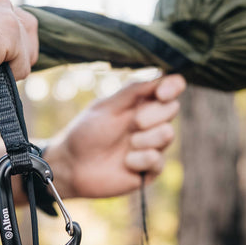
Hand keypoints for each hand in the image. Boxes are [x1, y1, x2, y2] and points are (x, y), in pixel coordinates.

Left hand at [46, 74, 185, 198]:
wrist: (72, 166)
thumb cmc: (86, 132)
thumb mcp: (107, 106)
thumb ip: (134, 90)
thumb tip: (162, 75)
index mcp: (140, 102)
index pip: (171, 87)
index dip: (173, 86)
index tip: (161, 93)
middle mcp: (150, 121)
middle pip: (173, 108)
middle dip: (153, 115)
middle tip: (134, 123)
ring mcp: (151, 145)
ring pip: (168, 134)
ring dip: (145, 139)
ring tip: (127, 144)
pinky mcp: (149, 169)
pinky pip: (158, 160)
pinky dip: (140, 160)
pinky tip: (125, 162)